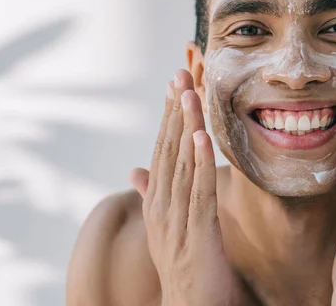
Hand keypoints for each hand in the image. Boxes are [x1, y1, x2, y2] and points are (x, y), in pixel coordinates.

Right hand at [130, 69, 247, 305]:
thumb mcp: (166, 224)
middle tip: (180, 74)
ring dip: (186, 127)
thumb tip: (134, 169)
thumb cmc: (183, 262)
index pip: (161, 149)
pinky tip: (201, 138)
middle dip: (175, 111)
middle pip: (168, 150)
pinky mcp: (198, 233)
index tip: (174, 84)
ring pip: (182, 165)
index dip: (168, 116)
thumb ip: (152, 194)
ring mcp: (177, 219)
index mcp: (157, 200)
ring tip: (189, 94)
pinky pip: (199, 192)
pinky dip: (200, 163)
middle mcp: (161, 205)